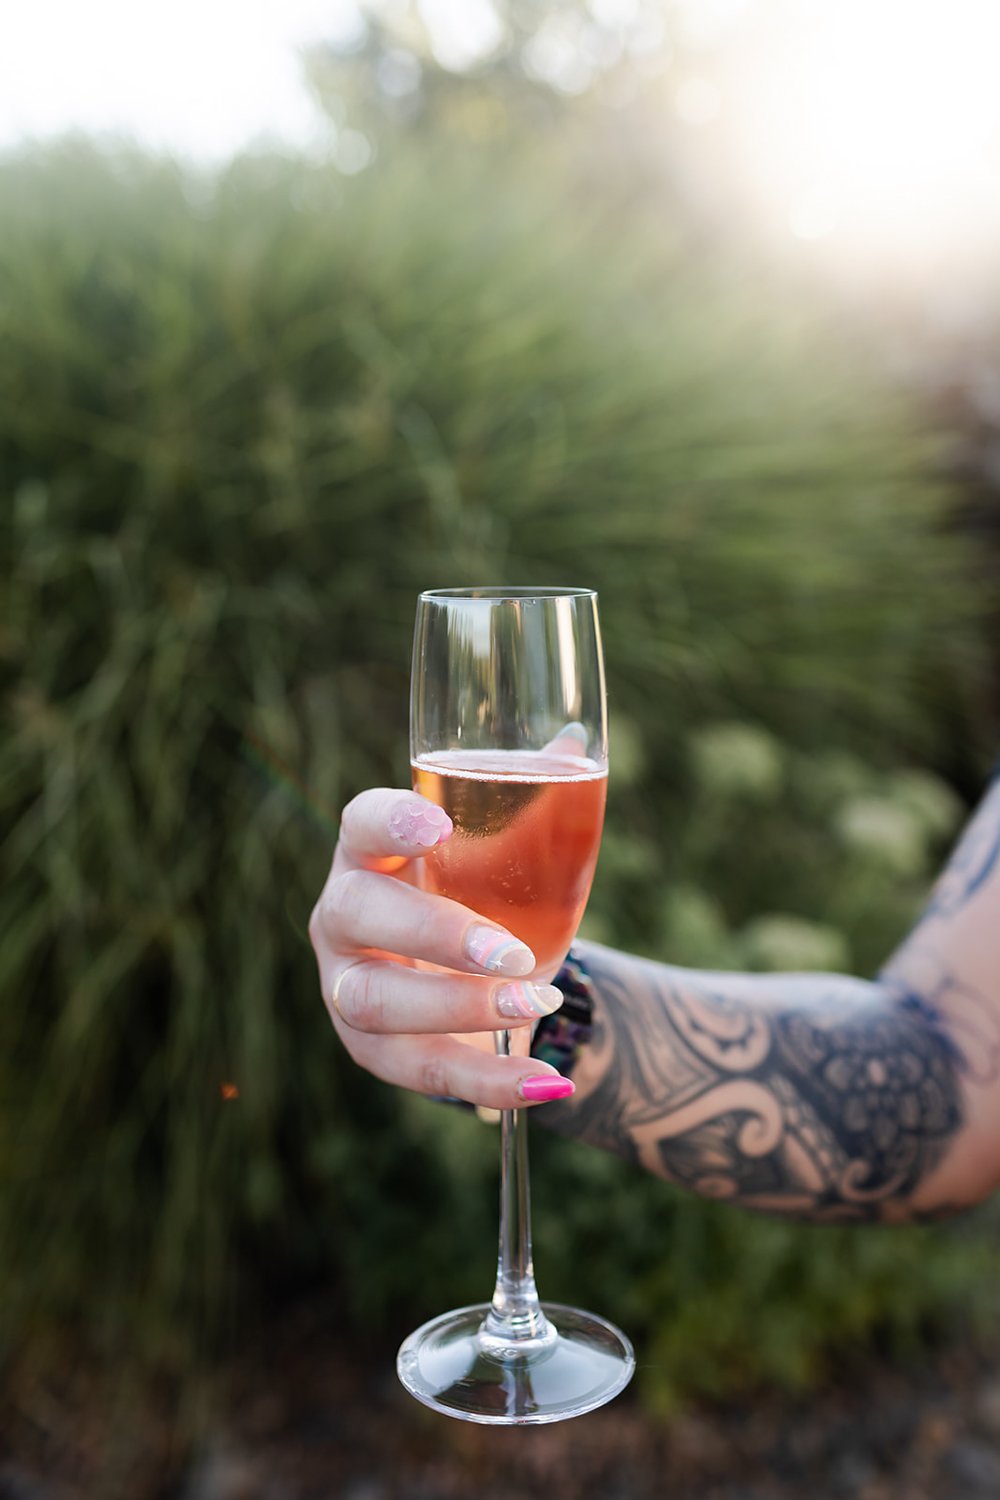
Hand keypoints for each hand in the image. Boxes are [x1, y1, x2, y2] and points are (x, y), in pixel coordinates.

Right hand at [308, 789, 573, 1108]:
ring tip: (537, 1003)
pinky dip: (488, 1081)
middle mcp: (344, 914)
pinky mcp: (371, 1049)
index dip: (390, 823)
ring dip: (460, 1008)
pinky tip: (548, 1081)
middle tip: (513, 951)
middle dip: (434, 933)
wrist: (482, 981)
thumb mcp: (509, 853)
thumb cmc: (487, 896)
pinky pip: (420, 1070)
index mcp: (372, 851)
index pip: (361, 822)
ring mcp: (347, 985)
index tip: (437, 825)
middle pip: (360, 914)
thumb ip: (536, 799)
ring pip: (376, 1001)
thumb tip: (574, 739)